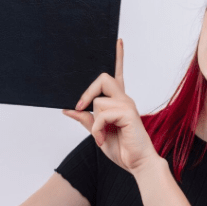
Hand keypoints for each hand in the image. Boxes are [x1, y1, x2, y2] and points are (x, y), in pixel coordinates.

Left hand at [62, 38, 160, 174]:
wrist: (138, 164)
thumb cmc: (122, 149)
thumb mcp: (97, 133)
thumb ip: (86, 120)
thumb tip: (68, 109)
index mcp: (119, 102)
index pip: (117, 74)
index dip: (118, 57)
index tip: (118, 41)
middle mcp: (124, 99)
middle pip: (103, 78)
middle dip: (87, 92)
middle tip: (80, 108)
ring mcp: (127, 105)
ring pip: (98, 100)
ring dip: (94, 122)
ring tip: (101, 136)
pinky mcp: (128, 113)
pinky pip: (101, 114)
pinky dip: (97, 129)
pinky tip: (103, 139)